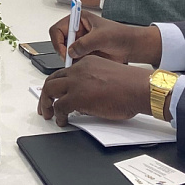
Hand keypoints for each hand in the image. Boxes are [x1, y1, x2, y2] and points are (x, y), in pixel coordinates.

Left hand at [36, 56, 152, 124]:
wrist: (139, 88)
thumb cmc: (131, 85)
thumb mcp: (106, 77)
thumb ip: (91, 83)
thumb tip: (83, 101)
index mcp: (86, 63)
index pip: (64, 72)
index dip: (57, 85)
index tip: (54, 93)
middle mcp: (79, 70)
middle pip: (52, 80)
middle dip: (45, 94)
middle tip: (44, 105)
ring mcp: (76, 82)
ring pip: (50, 90)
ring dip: (46, 104)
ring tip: (48, 114)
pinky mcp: (77, 97)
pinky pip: (59, 106)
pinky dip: (57, 115)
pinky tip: (61, 121)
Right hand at [48, 9, 161, 64]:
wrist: (131, 47)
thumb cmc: (120, 35)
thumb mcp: (101, 37)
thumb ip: (84, 43)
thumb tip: (71, 51)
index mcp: (79, 19)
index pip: (57, 29)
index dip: (58, 41)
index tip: (65, 52)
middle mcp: (77, 31)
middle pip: (59, 42)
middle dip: (64, 52)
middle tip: (70, 60)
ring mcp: (80, 43)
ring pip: (66, 53)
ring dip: (71, 59)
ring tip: (82, 61)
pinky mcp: (84, 53)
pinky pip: (73, 60)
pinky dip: (76, 64)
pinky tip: (86, 63)